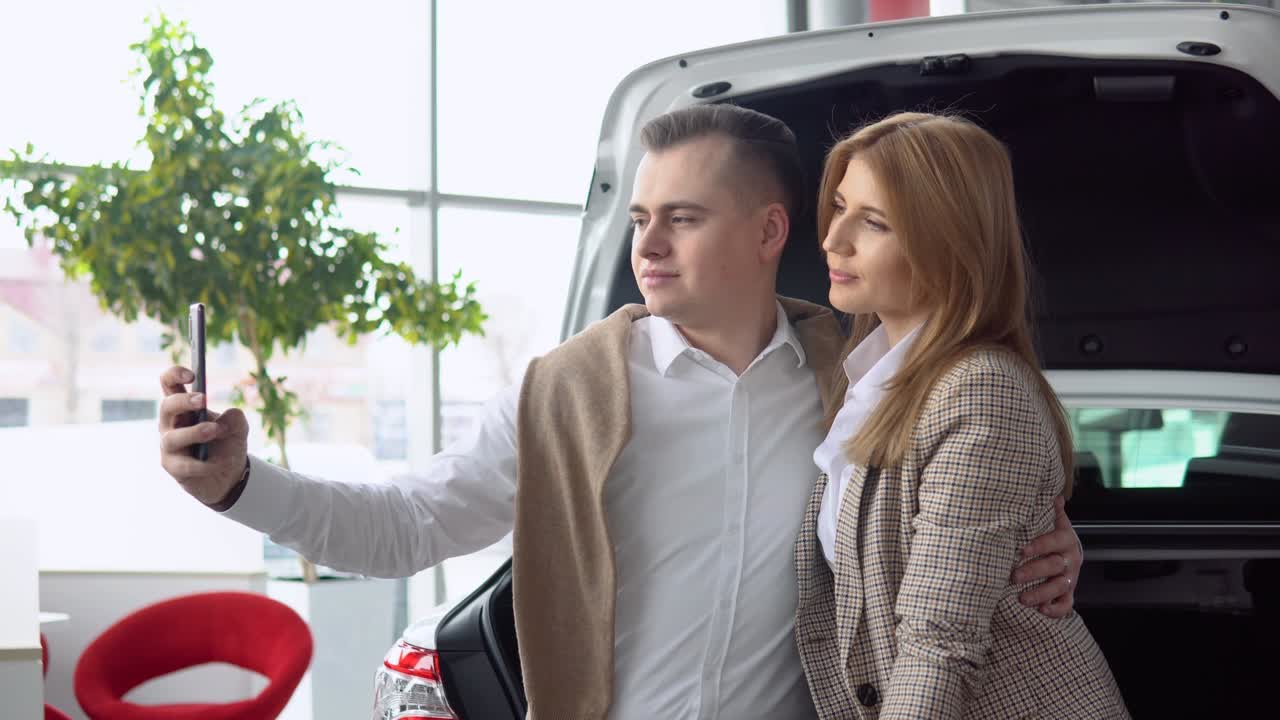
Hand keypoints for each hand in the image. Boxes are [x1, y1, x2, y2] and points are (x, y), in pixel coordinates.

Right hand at [158, 365, 249, 506]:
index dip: (174, 375)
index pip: (169, 384)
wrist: (230, 474)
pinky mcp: (173, 467)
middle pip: (166, 406)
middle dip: (183, 402)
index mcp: (184, 407)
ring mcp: (169, 446)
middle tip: (204, 400)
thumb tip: (221, 424)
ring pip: (172, 437)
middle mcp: (171, 424)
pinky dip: (205, 463)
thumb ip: (234, 418)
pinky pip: (184, 465)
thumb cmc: (228, 442)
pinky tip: (222, 462)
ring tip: (214, 430)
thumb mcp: (238, 426)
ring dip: (194, 432)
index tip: (192, 375)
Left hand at [1012, 496, 1081, 617]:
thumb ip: (1050, 510)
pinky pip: (1067, 605)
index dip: (1039, 546)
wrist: (1067, 552)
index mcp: (1065, 540)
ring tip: (1023, 598)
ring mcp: (1070, 578)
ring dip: (1041, 593)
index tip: (1021, 550)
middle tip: (1014, 576)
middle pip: (1054, 566)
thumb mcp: (1053, 520)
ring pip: (1059, 587)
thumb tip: (1052, 494)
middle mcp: (1070, 560)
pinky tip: (1042, 611)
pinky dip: (1056, 610)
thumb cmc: (1052, 535)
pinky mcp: (1069, 594)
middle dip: (1034, 572)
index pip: (1054, 541)